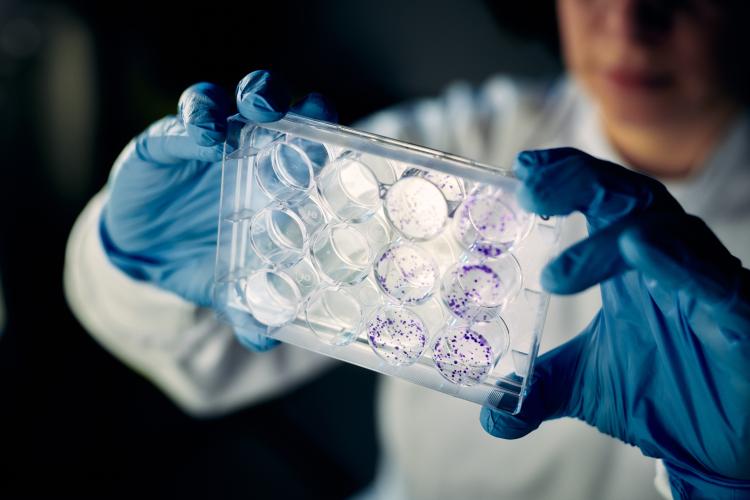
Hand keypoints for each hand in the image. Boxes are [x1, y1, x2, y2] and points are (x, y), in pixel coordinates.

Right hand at [100, 70, 335, 349]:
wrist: (148, 255)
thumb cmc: (207, 258)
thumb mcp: (230, 286)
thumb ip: (249, 308)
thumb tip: (265, 340)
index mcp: (274, 180)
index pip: (308, 145)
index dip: (327, 136)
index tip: (343, 138)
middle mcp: (246, 151)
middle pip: (275, 108)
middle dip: (294, 103)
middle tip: (305, 108)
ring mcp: (208, 141)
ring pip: (231, 101)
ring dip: (248, 96)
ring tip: (255, 109)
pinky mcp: (166, 141)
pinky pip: (181, 122)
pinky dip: (193, 123)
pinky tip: (201, 135)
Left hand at [480, 148, 749, 498]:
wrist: (726, 442)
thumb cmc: (667, 393)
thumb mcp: (588, 387)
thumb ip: (539, 389)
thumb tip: (491, 414)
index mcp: (630, 265)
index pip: (599, 200)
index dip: (564, 177)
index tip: (522, 171)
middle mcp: (669, 261)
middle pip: (628, 197)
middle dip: (579, 183)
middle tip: (531, 190)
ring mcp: (706, 285)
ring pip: (669, 231)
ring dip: (611, 239)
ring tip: (557, 273)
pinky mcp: (743, 317)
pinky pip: (718, 280)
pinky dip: (682, 261)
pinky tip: (642, 248)